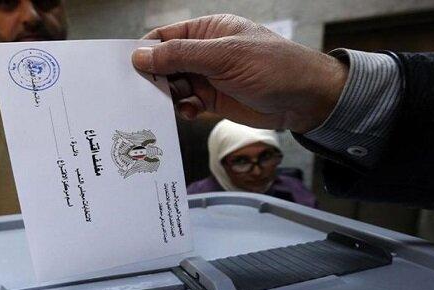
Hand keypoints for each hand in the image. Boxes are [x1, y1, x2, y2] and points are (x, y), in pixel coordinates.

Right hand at [132, 14, 347, 132]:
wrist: (304, 99)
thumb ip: (181, 56)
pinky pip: (188, 104)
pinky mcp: (214, 100)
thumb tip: (141, 55)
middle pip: (166, 64)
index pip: (165, 37)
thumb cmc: (272, 67)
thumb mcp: (223, 57)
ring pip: (174, 87)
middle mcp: (204, 53)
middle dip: (154, 78)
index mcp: (207, 32)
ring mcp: (208, 78)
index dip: (146, 51)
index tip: (128, 70)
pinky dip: (184, 110)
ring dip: (168, 97)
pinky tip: (190, 113)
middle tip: (143, 94)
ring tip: (167, 106)